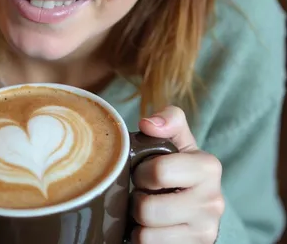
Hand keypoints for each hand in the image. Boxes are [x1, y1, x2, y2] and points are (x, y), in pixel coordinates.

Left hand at [130, 106, 224, 243]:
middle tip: (142, 191)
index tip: (142, 170)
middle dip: (136, 198)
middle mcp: (213, 202)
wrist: (195, 198)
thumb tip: (148, 124)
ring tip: (146, 207)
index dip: (140, 171)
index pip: (158, 172)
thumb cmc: (177, 162)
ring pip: (146, 235)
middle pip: (148, 209)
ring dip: (138, 221)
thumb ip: (168, 119)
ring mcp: (206, 232)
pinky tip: (151, 225)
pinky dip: (143, 238)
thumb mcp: (177, 136)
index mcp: (208, 167)